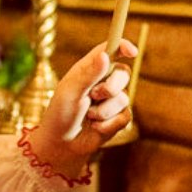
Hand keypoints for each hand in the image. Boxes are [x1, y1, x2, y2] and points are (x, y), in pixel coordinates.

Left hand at [25, 39, 137, 179]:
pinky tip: (96, 127)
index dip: (123, 46)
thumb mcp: (71, 92)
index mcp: (90, 69)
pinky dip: (109, 124)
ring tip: (88, 116)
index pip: (111, 49)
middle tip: (93, 96)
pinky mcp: (118, 118)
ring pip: (124, 98)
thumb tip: (106, 55)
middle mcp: (104, 81)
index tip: (131, 52)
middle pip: (123, 73)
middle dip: (111, 87)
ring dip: (104, 110)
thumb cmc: (60, 114)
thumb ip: (89, 74)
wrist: (61, 145)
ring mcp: (112, 100)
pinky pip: (125, 116)